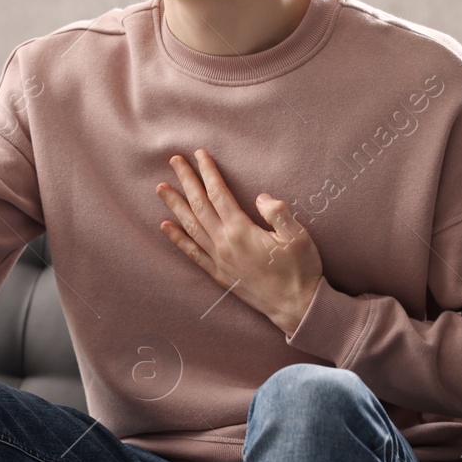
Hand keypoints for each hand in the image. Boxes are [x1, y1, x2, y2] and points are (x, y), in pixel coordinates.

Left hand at [155, 149, 322, 335]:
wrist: (295, 306)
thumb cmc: (300, 270)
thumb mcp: (298, 236)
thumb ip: (279, 213)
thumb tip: (260, 197)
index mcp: (242, 230)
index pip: (219, 194)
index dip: (208, 172)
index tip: (199, 154)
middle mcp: (224, 243)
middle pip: (199, 205)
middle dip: (186, 181)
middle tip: (174, 160)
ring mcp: (219, 259)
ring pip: (190, 226)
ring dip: (175, 205)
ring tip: (161, 188)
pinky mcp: (219, 274)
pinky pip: (192, 253)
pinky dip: (177, 239)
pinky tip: (165, 226)